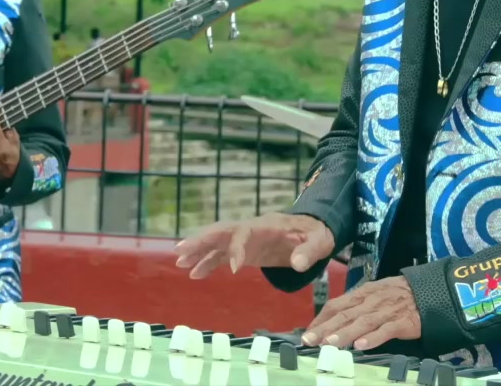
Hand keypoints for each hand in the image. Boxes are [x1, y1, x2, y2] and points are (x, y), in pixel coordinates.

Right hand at [173, 212, 333, 277]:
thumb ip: (309, 252)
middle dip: (201, 240)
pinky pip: (222, 255)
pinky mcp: (245, 250)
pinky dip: (208, 263)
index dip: (236, 248)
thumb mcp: (320, 242)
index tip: (232, 269)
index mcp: (268, 225)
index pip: (245, 232)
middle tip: (180, 251)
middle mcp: (252, 229)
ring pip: (217, 242)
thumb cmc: (318, 234)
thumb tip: (297, 265)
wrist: (314, 231)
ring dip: (198, 251)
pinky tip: (194, 275)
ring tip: (179, 263)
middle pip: (222, 231)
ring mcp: (246, 239)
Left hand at [303, 276, 420, 350]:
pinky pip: (386, 330)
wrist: (432, 291)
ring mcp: (387, 311)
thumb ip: (358, 306)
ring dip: (345, 333)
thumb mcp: (376, 294)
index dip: (321, 319)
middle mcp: (372, 300)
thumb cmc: (400, 295)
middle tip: (309, 341)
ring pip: (362, 322)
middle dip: (325, 328)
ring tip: (330, 344)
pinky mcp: (403, 321)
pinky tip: (361, 346)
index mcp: (364, 293)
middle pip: (345, 314)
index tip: (307, 333)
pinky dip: (373, 338)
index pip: (337, 304)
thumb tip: (335, 322)